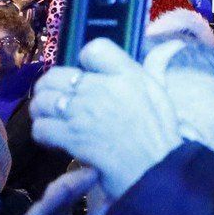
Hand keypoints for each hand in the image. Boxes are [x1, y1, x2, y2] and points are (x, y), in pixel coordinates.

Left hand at [31, 39, 183, 198]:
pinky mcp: (71, 136)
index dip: (84, 61)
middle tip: (57, 102)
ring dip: (43, 112)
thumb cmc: (161, 134)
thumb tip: (172, 43)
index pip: (93, 49)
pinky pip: (41, 128)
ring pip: (42, 101)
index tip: (86, 77)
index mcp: (127, 74)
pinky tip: (55, 140)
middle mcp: (102, 88)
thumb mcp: (162, 94)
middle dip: (51, 89)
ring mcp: (83, 112)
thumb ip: (156, 66)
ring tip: (53, 120)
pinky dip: (44, 134)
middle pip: (56, 75)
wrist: (156, 171)